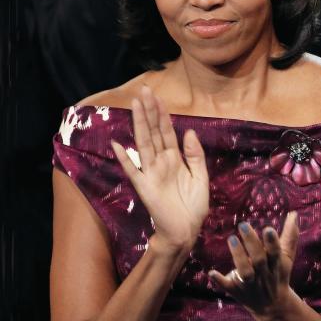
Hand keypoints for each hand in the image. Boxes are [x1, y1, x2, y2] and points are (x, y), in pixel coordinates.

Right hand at [110, 87, 208, 251]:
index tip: (157, 96)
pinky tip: (118, 145)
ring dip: (139, 125)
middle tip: (143, 90)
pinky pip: (133, 171)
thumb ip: (195, 155)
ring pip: (144, 144)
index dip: (162, 114)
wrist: (187, 230)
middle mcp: (161, 162)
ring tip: (135, 106)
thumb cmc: (194, 205)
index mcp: (175, 159)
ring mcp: (151, 173)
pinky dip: (125, 159)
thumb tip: (189, 131)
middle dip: (149, 112)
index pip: (167, 131)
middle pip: (153, 132)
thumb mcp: (201, 177)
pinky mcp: (145, 187)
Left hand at [209, 212, 299, 320]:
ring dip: (238, 257)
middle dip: (252, 244)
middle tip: (243, 225)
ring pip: (245, 272)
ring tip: (232, 239)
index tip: (268, 228)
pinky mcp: (236, 291)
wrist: (272, 307)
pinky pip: (227, 287)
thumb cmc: (278, 276)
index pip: (276, 253)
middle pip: (259, 260)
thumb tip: (293, 213)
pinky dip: (219, 280)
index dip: (272, 242)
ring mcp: (250, 284)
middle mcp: (264, 275)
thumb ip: (290, 235)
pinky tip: (211, 272)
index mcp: (276, 265)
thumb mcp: (287, 258)